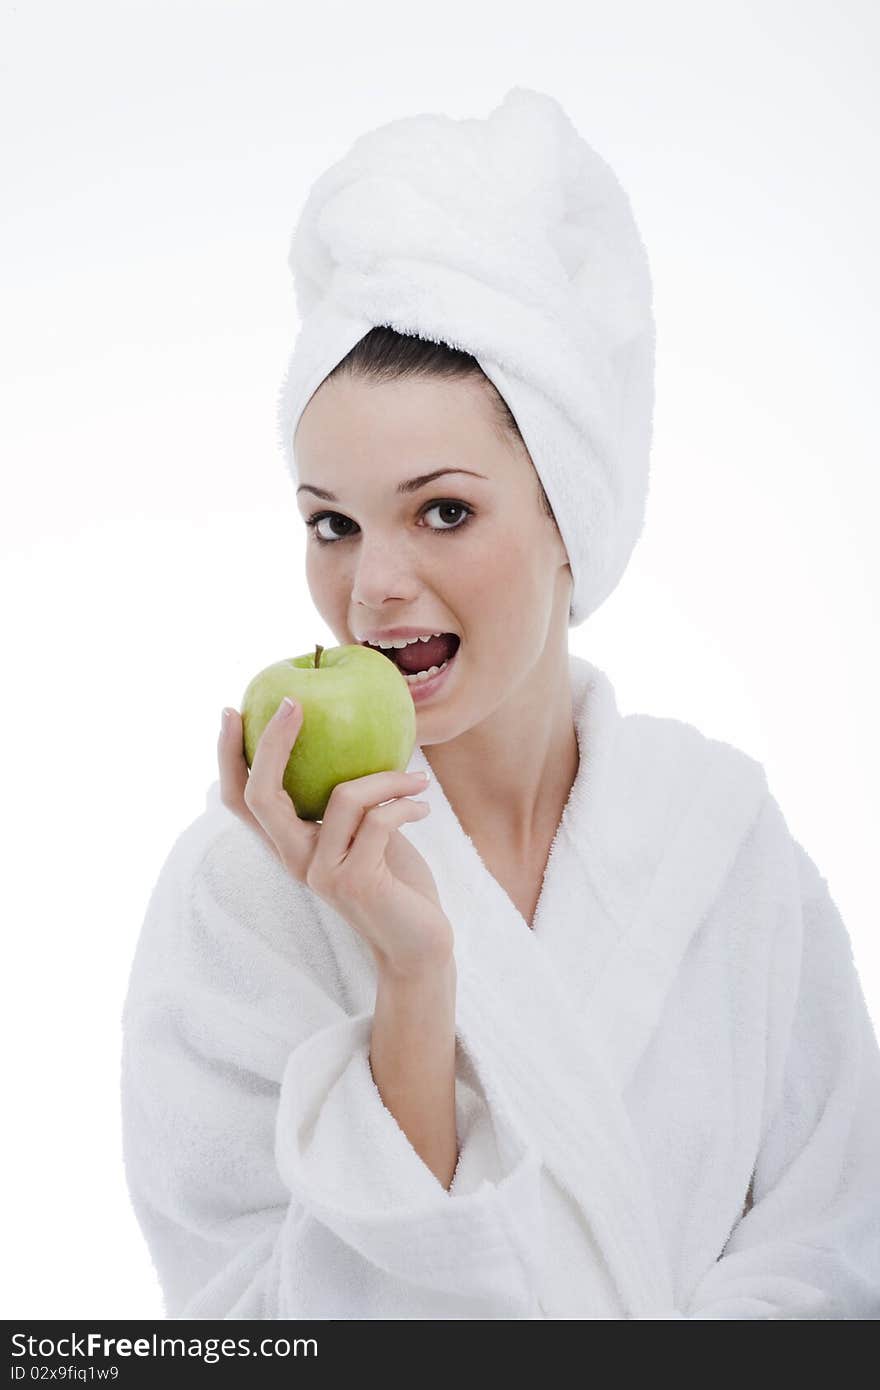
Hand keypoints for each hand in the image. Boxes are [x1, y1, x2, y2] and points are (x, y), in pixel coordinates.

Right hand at [217, 699, 453, 976]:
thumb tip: (355, 734)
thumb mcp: (366, 833)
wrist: (419, 947)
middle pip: (260, 795)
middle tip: (293, 703)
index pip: (240, 800)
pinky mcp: (355, 881)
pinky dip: (405, 804)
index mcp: (290, 846)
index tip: (232, 710)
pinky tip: (423, 807)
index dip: (228, 756)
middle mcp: (295, 861)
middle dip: (271, 743)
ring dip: (386, 778)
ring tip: (417, 779)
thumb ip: (349, 800)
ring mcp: (321, 873)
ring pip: (343, 797)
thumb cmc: (396, 882)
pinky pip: (379, 820)